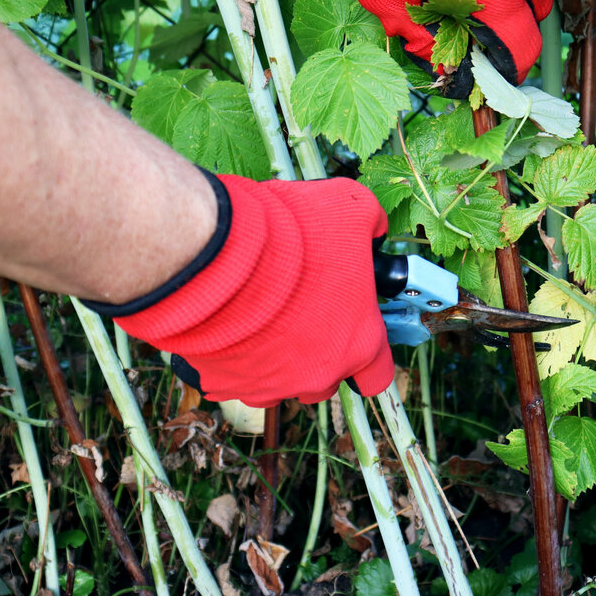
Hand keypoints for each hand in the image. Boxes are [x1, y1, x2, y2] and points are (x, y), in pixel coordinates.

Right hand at [84, 171, 393, 406]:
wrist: (218, 255)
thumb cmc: (292, 238)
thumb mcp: (352, 209)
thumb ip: (372, 223)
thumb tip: (374, 228)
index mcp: (358, 344)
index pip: (377, 373)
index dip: (366, 350)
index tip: (354, 328)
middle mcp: (316, 376)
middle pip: (325, 380)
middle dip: (318, 353)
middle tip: (303, 314)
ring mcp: (268, 386)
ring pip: (279, 384)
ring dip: (276, 359)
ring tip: (262, 319)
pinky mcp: (223, 383)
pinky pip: (234, 379)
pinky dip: (235, 359)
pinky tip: (229, 325)